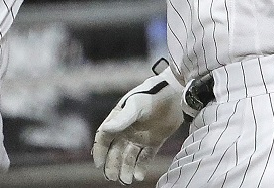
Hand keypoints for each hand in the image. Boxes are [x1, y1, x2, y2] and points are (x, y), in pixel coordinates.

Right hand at [92, 63, 186, 183]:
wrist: (174, 94)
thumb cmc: (151, 95)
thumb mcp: (135, 107)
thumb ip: (122, 120)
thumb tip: (105, 130)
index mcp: (117, 120)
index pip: (104, 138)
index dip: (100, 151)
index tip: (99, 165)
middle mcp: (126, 130)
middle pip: (115, 151)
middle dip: (112, 165)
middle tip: (113, 178)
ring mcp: (139, 137)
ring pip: (129, 157)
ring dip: (126, 168)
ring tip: (127, 180)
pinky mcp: (154, 141)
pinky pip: (145, 157)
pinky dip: (141, 167)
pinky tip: (139, 175)